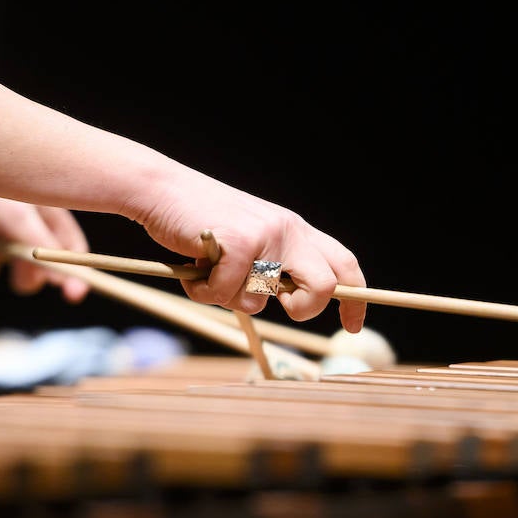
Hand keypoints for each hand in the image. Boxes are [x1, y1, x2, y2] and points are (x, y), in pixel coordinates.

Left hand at [0, 190, 89, 302]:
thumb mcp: (18, 216)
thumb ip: (43, 247)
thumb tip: (62, 277)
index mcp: (43, 213)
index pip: (70, 249)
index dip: (75, 271)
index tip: (72, 294)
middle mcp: (19, 225)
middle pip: (32, 268)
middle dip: (17, 267)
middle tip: (12, 259)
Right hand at [131, 168, 366, 332]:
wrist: (162, 190)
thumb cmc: (201, 224)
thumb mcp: (250, 241)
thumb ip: (273, 267)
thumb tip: (290, 301)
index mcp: (296, 231)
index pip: (344, 265)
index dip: (354, 300)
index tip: (351, 327)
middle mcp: (288, 230)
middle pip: (324, 287)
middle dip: (302, 310)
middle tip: (275, 306)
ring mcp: (265, 234)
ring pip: (262, 299)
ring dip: (229, 298)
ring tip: (209, 274)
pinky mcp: (239, 241)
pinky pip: (227, 293)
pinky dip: (203, 291)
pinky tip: (192, 267)